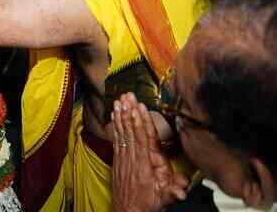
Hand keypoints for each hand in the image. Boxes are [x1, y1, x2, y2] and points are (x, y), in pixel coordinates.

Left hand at [112, 93, 187, 211]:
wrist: (129, 211)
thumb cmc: (149, 203)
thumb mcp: (164, 198)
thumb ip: (174, 191)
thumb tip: (182, 190)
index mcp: (146, 166)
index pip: (144, 140)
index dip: (141, 123)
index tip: (140, 107)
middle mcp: (133, 159)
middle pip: (132, 131)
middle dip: (130, 112)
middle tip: (128, 96)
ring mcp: (123, 158)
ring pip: (122, 133)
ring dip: (120, 115)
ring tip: (119, 100)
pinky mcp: (117, 159)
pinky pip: (116, 139)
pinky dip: (114, 126)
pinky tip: (113, 114)